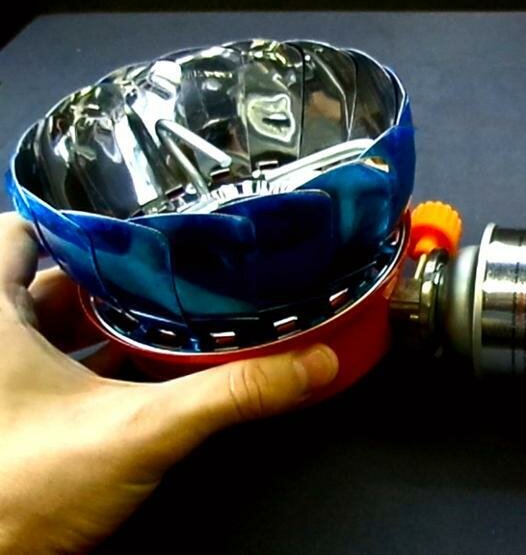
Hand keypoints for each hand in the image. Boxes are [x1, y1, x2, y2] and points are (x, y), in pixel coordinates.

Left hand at [0, 214, 339, 551]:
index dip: (77, 221)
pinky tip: (146, 375)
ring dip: (107, 322)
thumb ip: (229, 394)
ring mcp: (6, 385)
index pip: (21, 232)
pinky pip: (60, 374)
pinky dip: (99, 366)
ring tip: (170, 313)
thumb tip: (309, 363)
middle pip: (50, 282)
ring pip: (56, 330)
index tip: (135, 221)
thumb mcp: (142, 430)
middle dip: (113, 275)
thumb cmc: (26, 489)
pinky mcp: (21, 422)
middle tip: (172, 267)